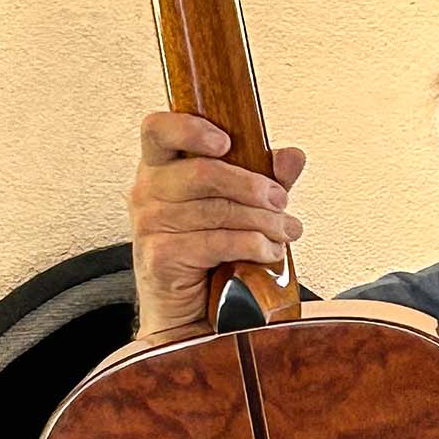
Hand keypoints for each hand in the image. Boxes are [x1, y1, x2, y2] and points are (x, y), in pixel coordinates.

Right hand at [126, 111, 306, 339]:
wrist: (186, 310)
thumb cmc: (208, 250)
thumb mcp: (239, 205)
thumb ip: (263, 177)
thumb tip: (292, 155)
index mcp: (159, 167)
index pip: (158, 130)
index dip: (190, 128)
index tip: (226, 141)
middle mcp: (146, 191)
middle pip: (202, 173)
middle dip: (253, 186)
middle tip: (282, 201)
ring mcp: (149, 225)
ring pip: (217, 210)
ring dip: (263, 221)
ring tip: (286, 231)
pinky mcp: (161, 256)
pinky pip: (216, 242)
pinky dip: (252, 245)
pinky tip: (270, 251)